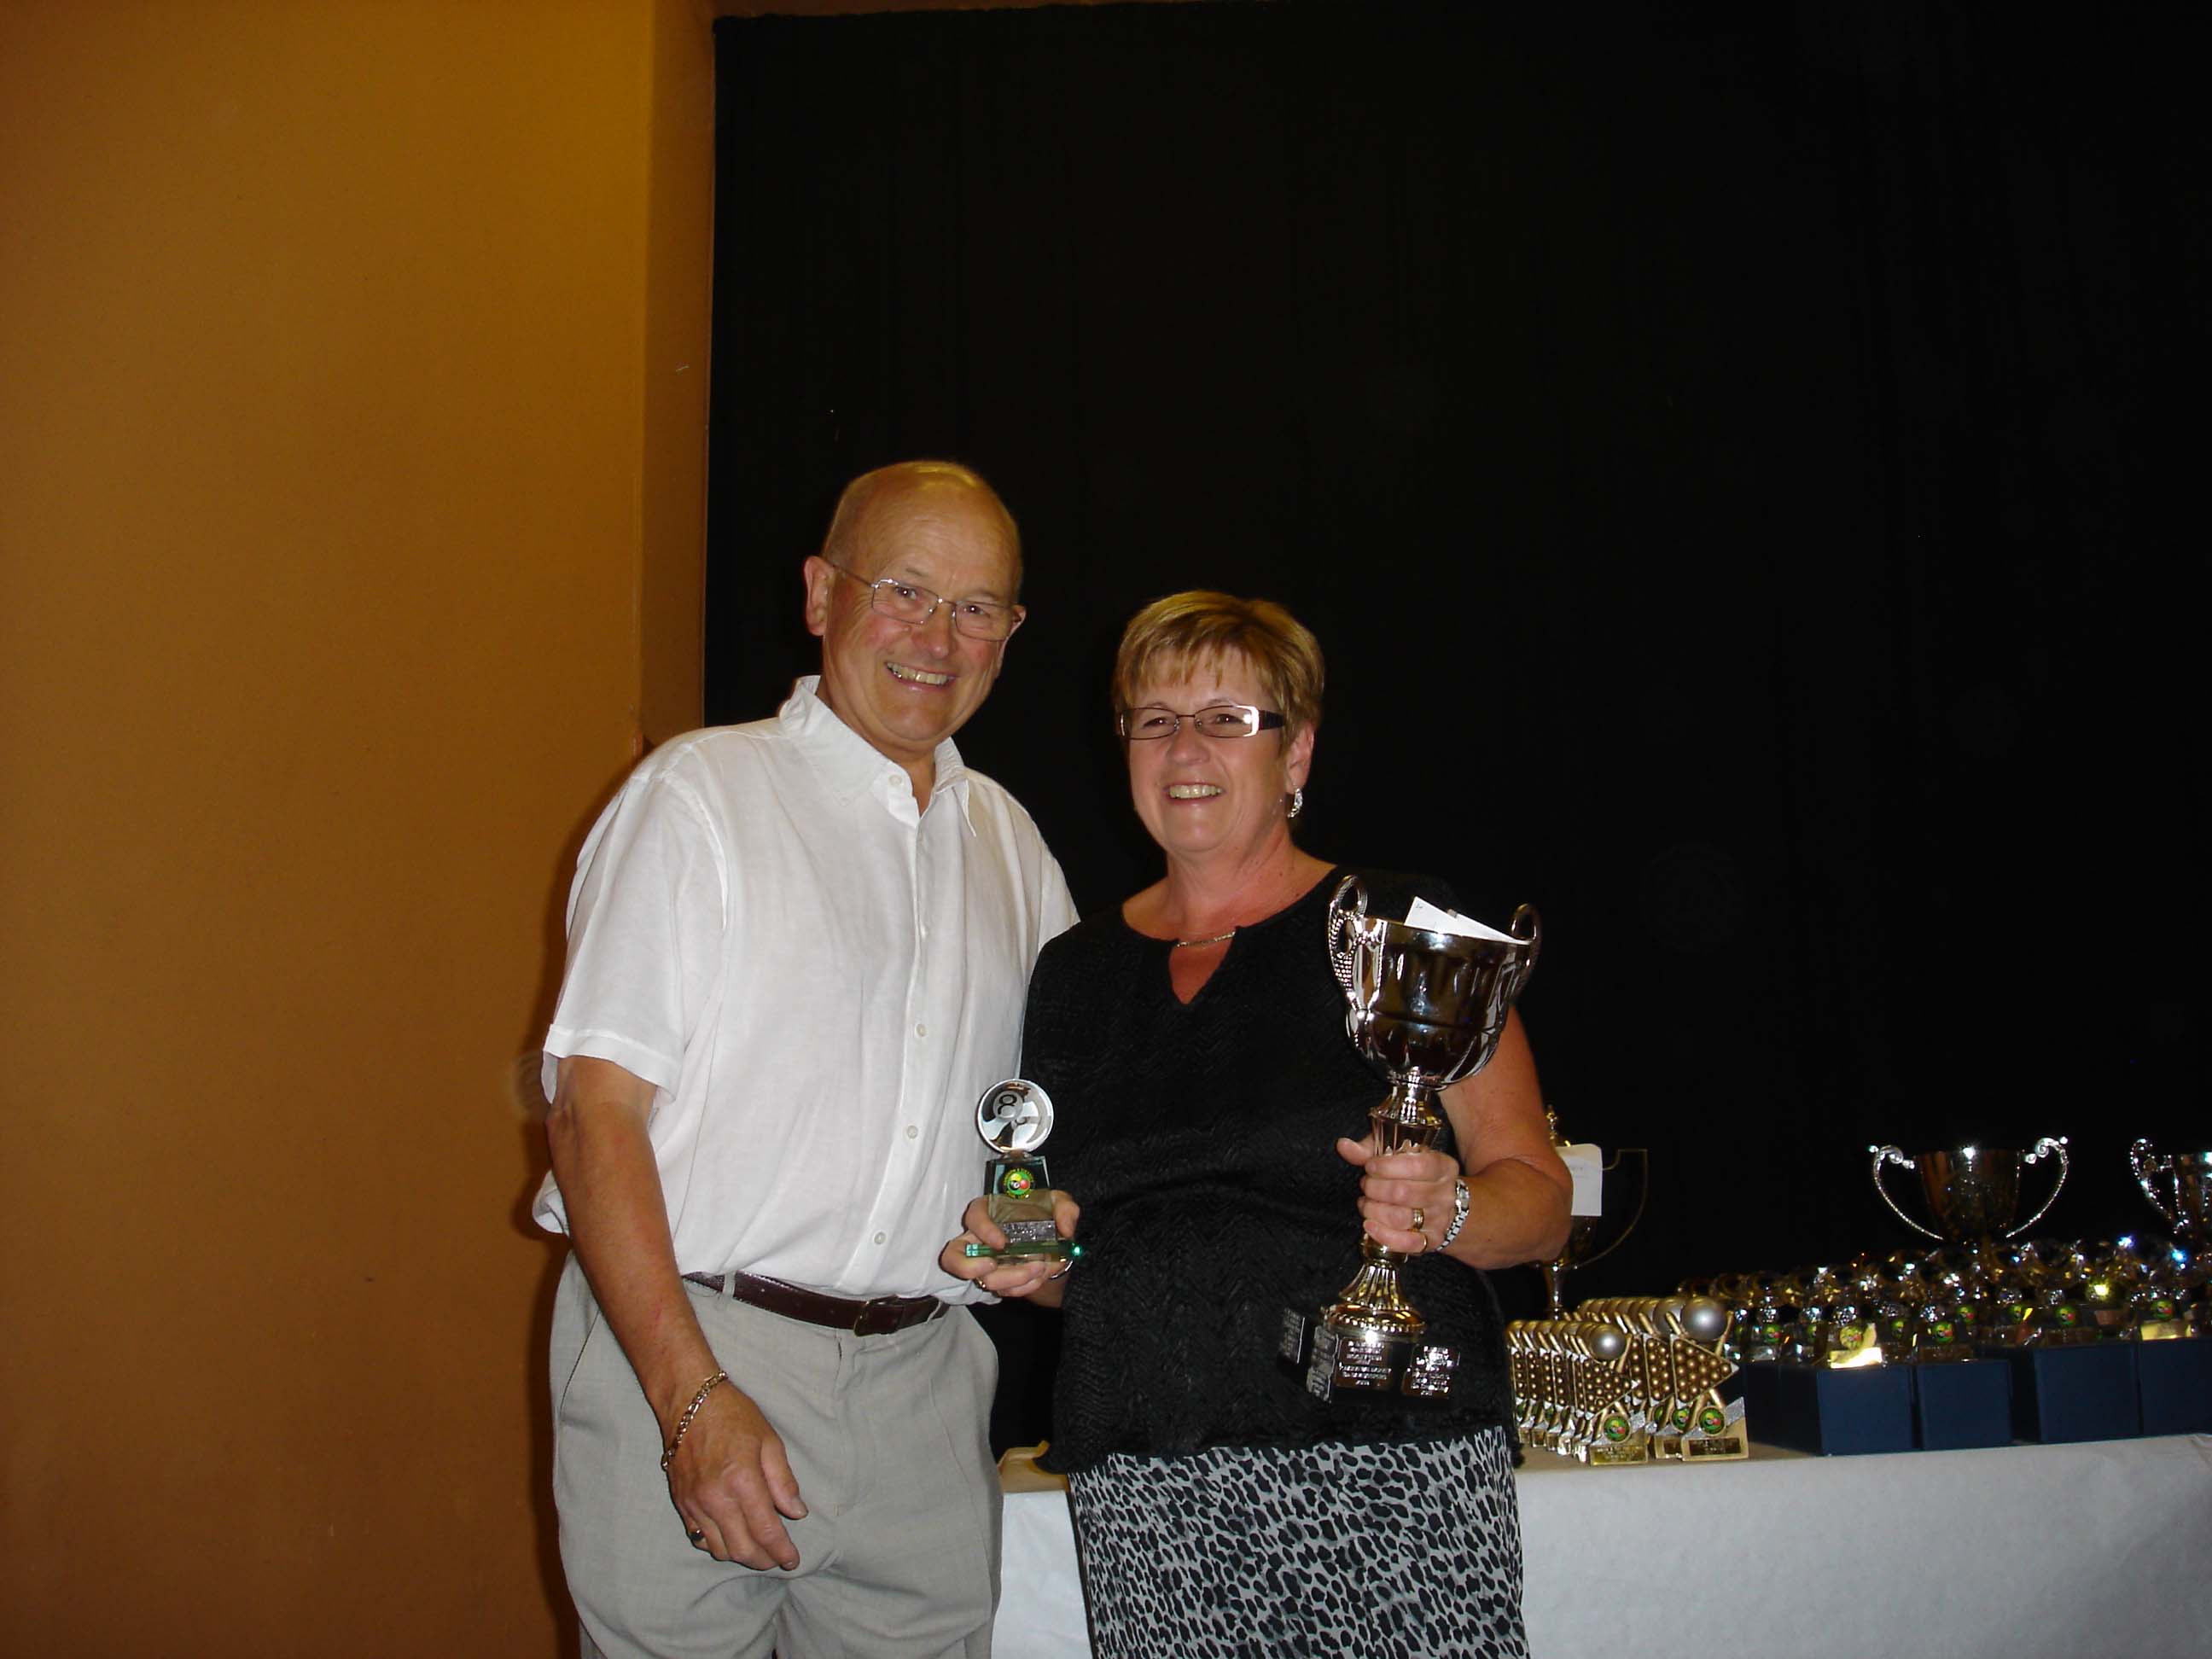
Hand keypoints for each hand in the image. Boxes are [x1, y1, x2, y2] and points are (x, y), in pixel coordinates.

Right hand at [665, 1382, 807, 1570]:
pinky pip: (699, 1538)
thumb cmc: (734, 1416)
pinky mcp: (681, 1503)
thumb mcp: (769, 1441)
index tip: (793, 1560)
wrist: (688, 1401)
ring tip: (758, 1549)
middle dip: (764, 1560)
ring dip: (741, 1555)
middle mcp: (715, 1499)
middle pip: (742, 1549)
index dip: (782, 1551)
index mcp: (742, 1481)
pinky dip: (718, 1545)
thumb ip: (784, 1481)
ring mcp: (694, 1504)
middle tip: (778, 1559)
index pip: (766, 1531)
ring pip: (719, 1549)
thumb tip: (798, 1513)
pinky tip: (732, 1537)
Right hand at [938, 1193, 1080, 1297]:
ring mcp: (985, 1262)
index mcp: (990, 1212)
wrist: (1055, 1244)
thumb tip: (1064, 1229)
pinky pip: (1001, 1291)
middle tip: (994, 1267)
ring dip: (1009, 1280)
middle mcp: (979, 1239)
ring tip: (1037, 1270)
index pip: (974, 1216)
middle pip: (954, 1257)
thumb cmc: (1048, 1216)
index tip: (1001, 1243)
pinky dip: (1021, 1288)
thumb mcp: (1060, 1204)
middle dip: (970, 1267)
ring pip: (980, 1279)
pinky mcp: (997, 1280)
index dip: (982, 1230)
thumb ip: (1066, 1209)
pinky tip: (1039, 1279)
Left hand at [1338, 1135, 1460, 1255]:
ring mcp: (1440, 1219)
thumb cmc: (1414, 1174)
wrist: (1443, 1205)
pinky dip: (1384, 1235)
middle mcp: (1445, 1194)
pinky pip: (1408, 1243)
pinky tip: (1369, 1225)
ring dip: (1374, 1210)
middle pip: (1404, 1193)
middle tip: (1366, 1185)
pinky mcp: (1431, 1241)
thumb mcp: (1398, 1154)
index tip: (1370, 1167)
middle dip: (1375, 1188)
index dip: (1387, 1167)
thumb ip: (1370, 1149)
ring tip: (1366, 1203)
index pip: (1418, 1165)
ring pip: (1401, 1218)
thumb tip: (1344, 1146)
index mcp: (1443, 1167)